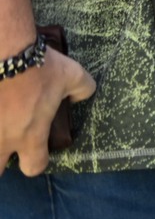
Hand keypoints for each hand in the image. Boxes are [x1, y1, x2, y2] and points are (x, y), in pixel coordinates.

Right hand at [0, 43, 95, 177]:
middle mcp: (2, 139)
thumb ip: (82, 89)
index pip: (34, 167)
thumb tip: (81, 96)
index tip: (36, 152)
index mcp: (29, 136)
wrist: (3, 51)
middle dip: (0, 164)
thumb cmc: (38, 67)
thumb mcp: (72, 75)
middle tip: (5, 146)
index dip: (36, 162)